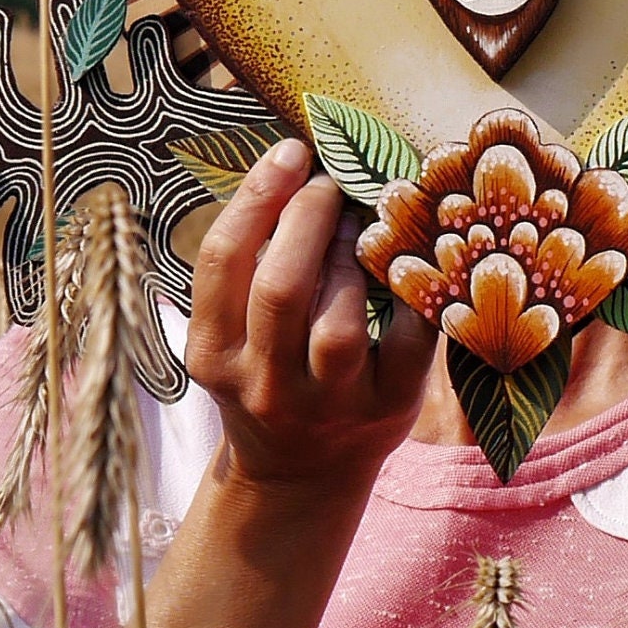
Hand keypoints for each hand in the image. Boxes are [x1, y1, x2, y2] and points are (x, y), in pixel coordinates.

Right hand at [188, 139, 435, 498]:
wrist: (299, 475)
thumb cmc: (268, 375)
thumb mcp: (232, 334)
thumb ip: (249, 267)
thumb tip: (297, 167)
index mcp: (214, 356)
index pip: (222, 261)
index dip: (258, 196)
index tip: (290, 152)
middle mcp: (265, 385)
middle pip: (281, 288)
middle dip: (309, 217)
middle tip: (331, 182)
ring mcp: (329, 405)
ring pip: (340, 323)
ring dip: (354, 255)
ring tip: (363, 222)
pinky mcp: (389, 410)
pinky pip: (410, 341)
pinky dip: (414, 291)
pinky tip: (412, 257)